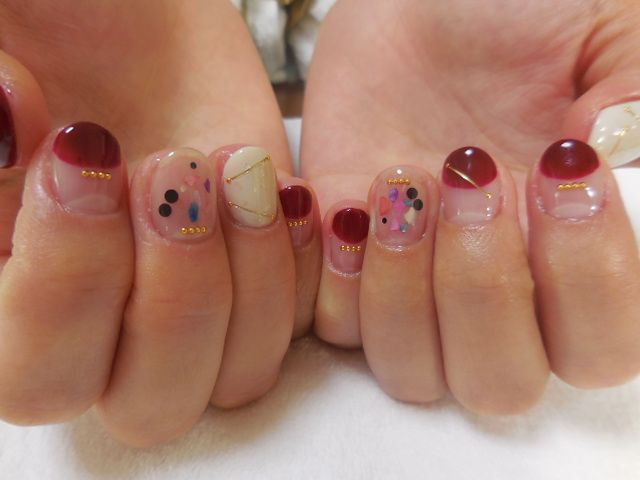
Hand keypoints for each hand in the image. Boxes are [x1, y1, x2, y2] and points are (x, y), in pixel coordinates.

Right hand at [0, 0, 320, 445]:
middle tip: (170, 169)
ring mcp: (194, 297)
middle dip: (174, 295)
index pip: (35, 378)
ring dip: (249, 279)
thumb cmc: (53, 27)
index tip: (82, 157)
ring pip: (238, 375)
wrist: (131, 11)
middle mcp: (111, 319)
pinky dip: (303, 263)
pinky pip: (300, 318)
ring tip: (231, 166)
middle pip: (151, 403)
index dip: (62, 290)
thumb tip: (8, 127)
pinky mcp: (259, 265)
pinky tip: (284, 188)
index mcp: (22, 295)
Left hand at [302, 0, 639, 412]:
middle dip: (482, 288)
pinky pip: (332, 325)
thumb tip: (621, 156)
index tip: (562, 172)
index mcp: (572, 255)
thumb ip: (635, 96)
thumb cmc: (517, 17)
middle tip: (472, 174)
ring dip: (401, 283)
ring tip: (399, 175)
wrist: (415, 7)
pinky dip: (333, 271)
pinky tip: (341, 196)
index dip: (587, 281)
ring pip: (410, 370)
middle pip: (500, 384)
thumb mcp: (605, 33)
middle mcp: (496, 290)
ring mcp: (414, 286)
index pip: (600, 347)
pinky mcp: (345, 267)